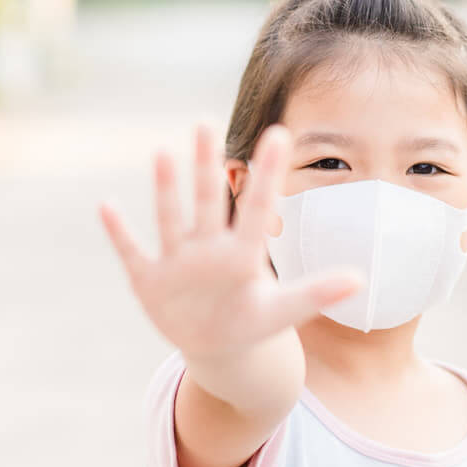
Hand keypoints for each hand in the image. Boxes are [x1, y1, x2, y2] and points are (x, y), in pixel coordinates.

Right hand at [97, 122, 361, 363]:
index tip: (279, 134)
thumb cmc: (251, 322)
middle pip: (207, 201)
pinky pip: (132, 252)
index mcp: (241, 254)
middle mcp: (207, 248)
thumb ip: (315, 293)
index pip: (256, 208)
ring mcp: (177, 262)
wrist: (216, 345)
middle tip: (205, 121)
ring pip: (171, 220)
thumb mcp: (282, 312)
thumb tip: (361, 279)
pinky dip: (119, 233)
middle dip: (204, 166)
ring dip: (166, 190)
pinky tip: (105, 205)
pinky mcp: (150, 280)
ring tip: (161, 153)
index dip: (267, 175)